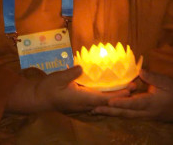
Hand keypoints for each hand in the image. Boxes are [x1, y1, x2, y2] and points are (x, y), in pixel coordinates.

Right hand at [5, 65, 126, 113]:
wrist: (38, 98)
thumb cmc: (47, 89)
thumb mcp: (57, 79)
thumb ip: (70, 73)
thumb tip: (82, 68)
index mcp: (81, 98)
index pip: (104, 98)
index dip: (118, 94)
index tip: (130, 88)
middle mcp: (85, 103)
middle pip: (107, 100)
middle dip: (121, 94)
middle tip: (134, 84)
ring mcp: (83, 103)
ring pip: (103, 100)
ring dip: (115, 94)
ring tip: (127, 86)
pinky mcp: (80, 101)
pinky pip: (97, 99)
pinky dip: (106, 94)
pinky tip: (110, 88)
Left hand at [92, 70, 172, 120]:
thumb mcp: (166, 83)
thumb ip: (153, 78)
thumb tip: (139, 71)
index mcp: (151, 103)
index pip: (134, 103)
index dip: (122, 103)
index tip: (110, 102)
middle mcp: (145, 112)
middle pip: (125, 113)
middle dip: (109, 112)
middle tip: (94, 109)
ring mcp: (143, 116)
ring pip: (124, 116)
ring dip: (109, 114)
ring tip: (94, 111)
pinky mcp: (141, 116)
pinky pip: (126, 115)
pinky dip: (115, 113)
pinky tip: (105, 111)